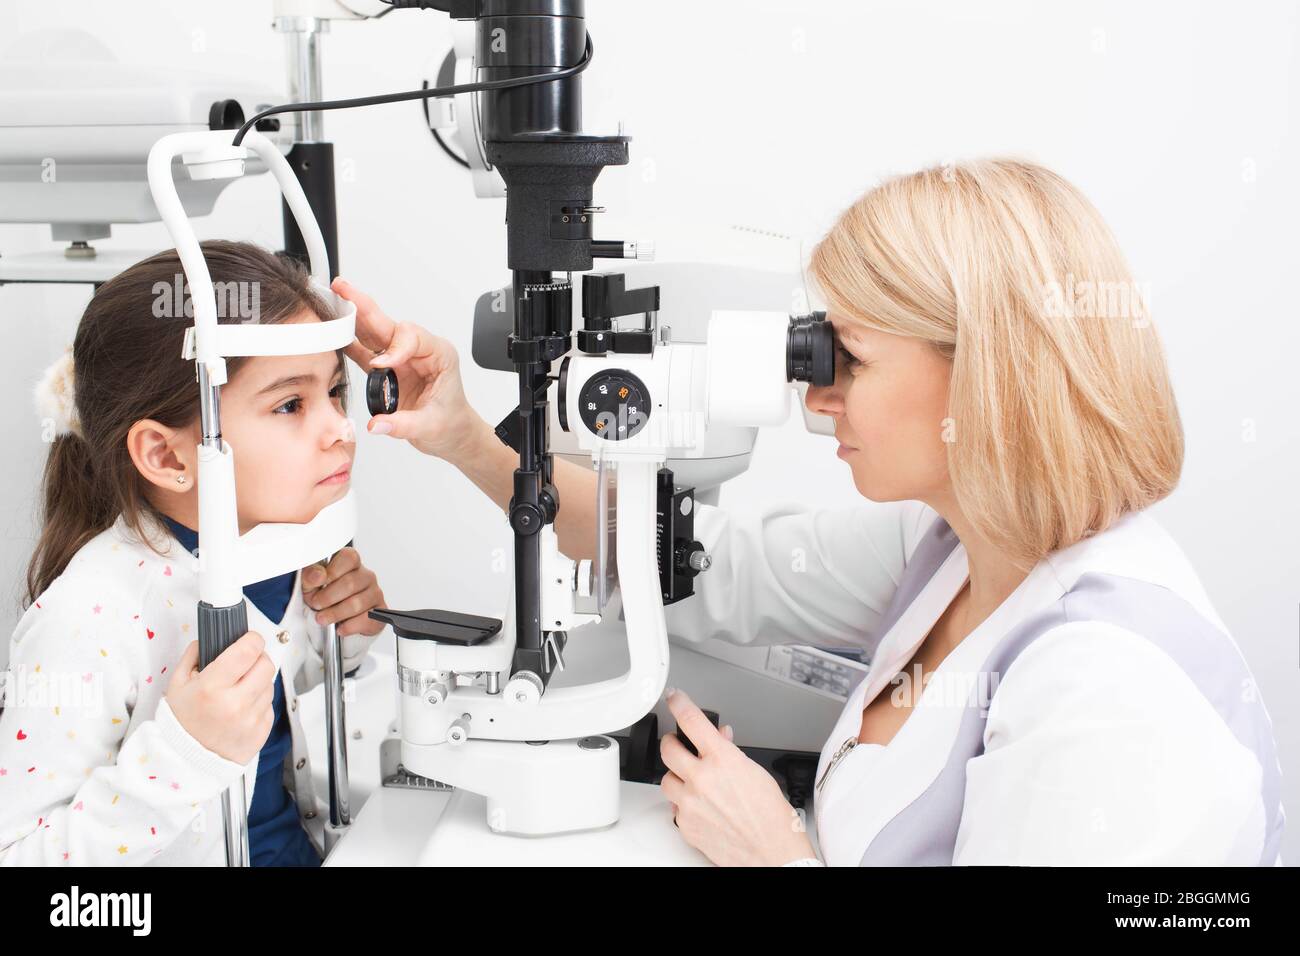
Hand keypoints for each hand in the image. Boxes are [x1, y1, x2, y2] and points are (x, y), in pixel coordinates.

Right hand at [165, 633, 274, 763]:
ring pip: (270, 684)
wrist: (186, 761)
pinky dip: (259, 702)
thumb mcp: (177, 684)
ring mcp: (250, 720)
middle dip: (258, 658)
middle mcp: (235, 704)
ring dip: (259, 681)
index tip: (249, 639)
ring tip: (239, 689)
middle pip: (266, 665)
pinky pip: (270, 706)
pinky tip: (242, 707)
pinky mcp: (261, 732)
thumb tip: (209, 638)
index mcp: (212, 688)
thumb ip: (193, 656)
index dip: (252, 639)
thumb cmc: (182, 722)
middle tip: (246, 663)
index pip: (247, 651)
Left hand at [301, 546, 385, 636]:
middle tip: (316, 604)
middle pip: (351, 583)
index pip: (349, 558)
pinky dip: (350, 626)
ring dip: (335, 614)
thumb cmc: (323, 595)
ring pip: (357, 604)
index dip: (333, 571)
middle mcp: (366, 576)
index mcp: (351, 563)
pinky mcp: (379, 613)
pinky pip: (368, 620)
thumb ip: (310, 576)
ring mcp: (375, 594)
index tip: (320, 582)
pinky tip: (340, 627)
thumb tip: (317, 575)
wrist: (333, 618)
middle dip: (328, 597)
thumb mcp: (310, 584)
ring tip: (323, 618)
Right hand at [333, 277, 486, 463]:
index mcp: (438, 354)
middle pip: (389, 325)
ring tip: (333, 301)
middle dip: (365, 307)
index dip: (394, 348)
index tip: (380, 366)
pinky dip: (348, 340)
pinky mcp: (386, 367)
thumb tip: (376, 424)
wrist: (451, 432)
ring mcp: (401, 357)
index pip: (412, 337)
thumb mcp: (431, 426)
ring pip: (374, 332)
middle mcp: (418, 351)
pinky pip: (364, 350)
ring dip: (353, 317)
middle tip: (343, 289)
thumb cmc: (450, 422)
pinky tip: (333, 330)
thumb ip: (403, 424)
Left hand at [660, 689, 816, 865]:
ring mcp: (690, 803)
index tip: (674, 697)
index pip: (691, 720)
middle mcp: (702, 779)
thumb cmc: (771, 816)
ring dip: (677, 776)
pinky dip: (684, 804)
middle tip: (678, 743)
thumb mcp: (755, 771)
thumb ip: (730, 751)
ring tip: (695, 782)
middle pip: (668, 749)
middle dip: (672, 742)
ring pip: (666, 779)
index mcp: (722, 760)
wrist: (772, 852)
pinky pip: (674, 807)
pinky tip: (701, 806)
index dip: (679, 703)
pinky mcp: (685, 825)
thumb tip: (718, 737)